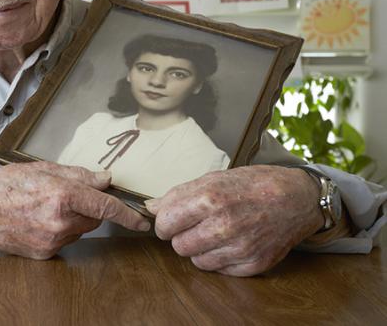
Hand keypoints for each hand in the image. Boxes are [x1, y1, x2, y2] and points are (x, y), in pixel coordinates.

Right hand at [0, 161, 150, 258]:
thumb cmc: (5, 184)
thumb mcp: (42, 169)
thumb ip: (78, 175)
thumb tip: (104, 180)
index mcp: (61, 195)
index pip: (105, 206)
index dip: (127, 214)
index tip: (142, 221)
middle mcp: (59, 221)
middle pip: (94, 218)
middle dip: (89, 206)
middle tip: (67, 194)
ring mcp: (51, 241)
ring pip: (80, 229)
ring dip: (74, 218)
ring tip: (46, 206)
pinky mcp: (44, 254)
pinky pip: (65, 240)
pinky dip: (60, 230)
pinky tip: (39, 219)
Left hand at [145, 165, 323, 276]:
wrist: (297, 197)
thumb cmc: (254, 184)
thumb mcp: (214, 178)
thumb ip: (179, 194)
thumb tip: (151, 207)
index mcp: (210, 198)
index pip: (166, 222)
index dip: (163, 222)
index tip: (169, 221)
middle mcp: (224, 225)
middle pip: (179, 246)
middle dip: (180, 236)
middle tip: (193, 226)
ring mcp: (241, 247)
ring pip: (197, 261)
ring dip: (199, 249)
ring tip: (213, 233)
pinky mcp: (254, 264)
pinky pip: (220, 270)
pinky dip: (220, 259)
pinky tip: (229, 242)